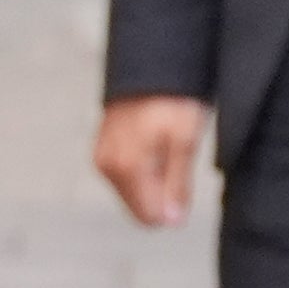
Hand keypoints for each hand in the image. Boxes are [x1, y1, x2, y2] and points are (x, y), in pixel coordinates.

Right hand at [92, 92, 208, 230]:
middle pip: (141, 207)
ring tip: (166, 144)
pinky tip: (154, 141)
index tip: (184, 175)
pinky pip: (126, 175)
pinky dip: (143, 166)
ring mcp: (102, 158)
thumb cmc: (173, 99)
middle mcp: (108, 168)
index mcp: (128, 169)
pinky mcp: (102, 150)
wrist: (150, 65)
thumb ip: (178, 186)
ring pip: (134, 191)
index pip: (150, 218)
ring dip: (154, 177)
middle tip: (176, 156)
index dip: (174, 205)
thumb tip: (172, 222)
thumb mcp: (186, 141)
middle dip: (162, 191)